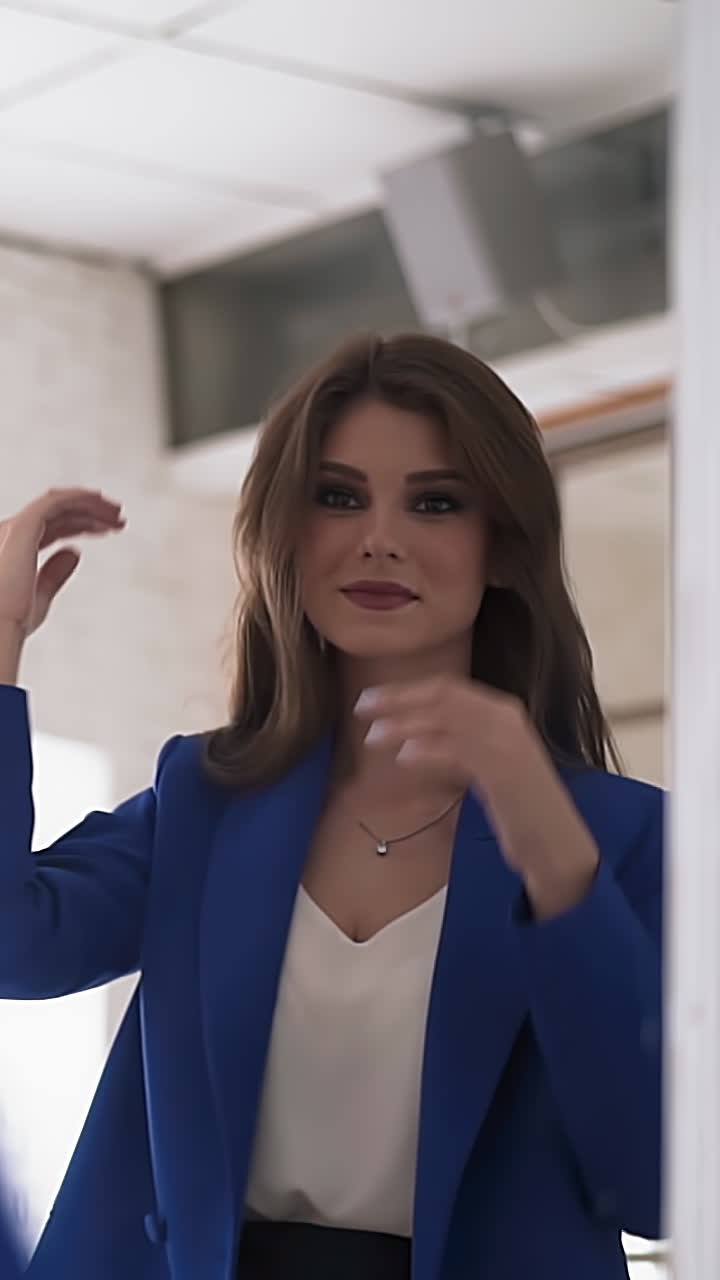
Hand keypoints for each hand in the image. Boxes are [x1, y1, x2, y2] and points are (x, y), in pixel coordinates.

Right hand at [0, 488, 124, 638]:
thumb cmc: (11, 623)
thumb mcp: (39, 597)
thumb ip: (54, 574)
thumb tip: (74, 553)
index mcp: (11, 550)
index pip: (50, 528)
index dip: (80, 525)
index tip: (107, 530)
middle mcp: (9, 535)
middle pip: (56, 514)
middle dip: (89, 512)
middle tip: (119, 519)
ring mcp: (14, 529)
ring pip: (57, 504)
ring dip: (89, 504)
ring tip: (117, 513)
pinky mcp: (22, 527)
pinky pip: (54, 502)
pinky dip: (79, 498)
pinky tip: (100, 502)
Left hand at [355, 675, 599, 918]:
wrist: (557, 843)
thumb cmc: (517, 805)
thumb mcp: (487, 763)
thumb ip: (459, 742)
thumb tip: (411, 734)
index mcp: (502, 711)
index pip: (446, 688)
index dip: (406, 689)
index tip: (372, 697)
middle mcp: (507, 720)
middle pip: (443, 697)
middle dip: (399, 699)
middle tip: (362, 707)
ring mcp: (508, 744)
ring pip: (448, 722)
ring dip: (406, 725)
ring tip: (372, 737)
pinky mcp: (506, 773)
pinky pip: (459, 752)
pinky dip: (428, 750)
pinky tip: (403, 757)